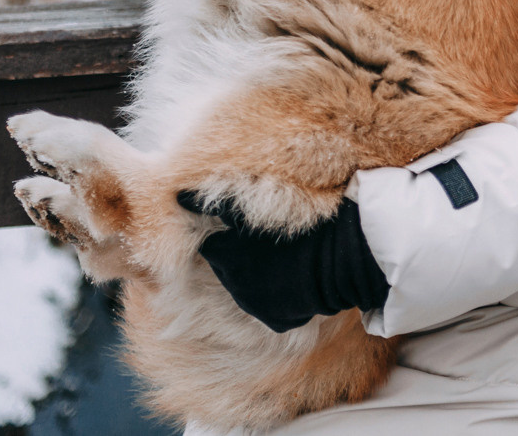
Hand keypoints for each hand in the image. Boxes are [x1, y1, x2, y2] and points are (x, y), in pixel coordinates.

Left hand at [177, 192, 388, 332]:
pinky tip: (293, 282)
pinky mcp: (275, 321)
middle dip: (239, 258)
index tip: (241, 232)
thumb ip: (216, 203)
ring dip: (257, 278)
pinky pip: (269, 310)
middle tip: (266, 245)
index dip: (227, 238)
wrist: (339, 258)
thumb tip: (178, 196)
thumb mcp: (256, 208)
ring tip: (282, 263)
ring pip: (247, 290)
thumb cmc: (298, 224)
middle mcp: (233, 285)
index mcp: (225, 256)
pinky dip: (277, 298)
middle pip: (228, 268)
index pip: (212, 247)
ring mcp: (254, 306)